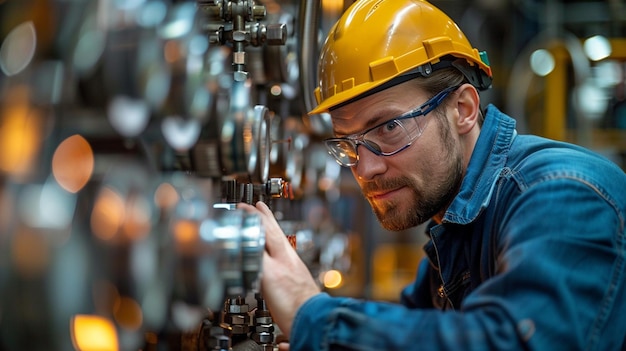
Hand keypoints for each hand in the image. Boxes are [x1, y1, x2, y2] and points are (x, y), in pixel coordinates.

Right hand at [238, 202, 320, 336]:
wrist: (309, 320)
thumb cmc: (292, 302)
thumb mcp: (268, 275)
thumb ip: (256, 257)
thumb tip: (244, 242)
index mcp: (282, 255)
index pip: (266, 229)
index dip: (254, 217)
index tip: (245, 206)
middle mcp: (287, 259)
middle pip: (274, 234)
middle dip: (264, 219)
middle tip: (258, 205)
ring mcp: (291, 270)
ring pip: (277, 245)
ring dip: (268, 233)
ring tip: (264, 225)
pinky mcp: (292, 282)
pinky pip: (279, 258)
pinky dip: (270, 251)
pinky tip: (268, 257)